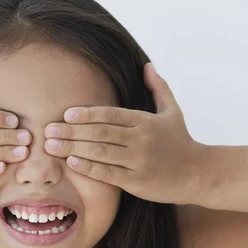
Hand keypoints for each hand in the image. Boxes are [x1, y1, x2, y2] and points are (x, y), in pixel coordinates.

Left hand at [44, 62, 203, 204]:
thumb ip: (158, 88)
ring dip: (73, 148)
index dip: (87, 114)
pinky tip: (72, 162)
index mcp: (145, 121)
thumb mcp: (173, 111)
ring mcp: (139, 161)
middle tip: (48, 130)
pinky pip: (109, 174)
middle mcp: (141, 139)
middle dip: (71, 131)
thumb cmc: (181, 141)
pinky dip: (89, 167)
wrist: (198, 173)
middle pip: (100, 133)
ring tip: (51, 146)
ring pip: (101, 152)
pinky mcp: (138, 182)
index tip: (66, 113)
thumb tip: (147, 65)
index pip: (111, 114)